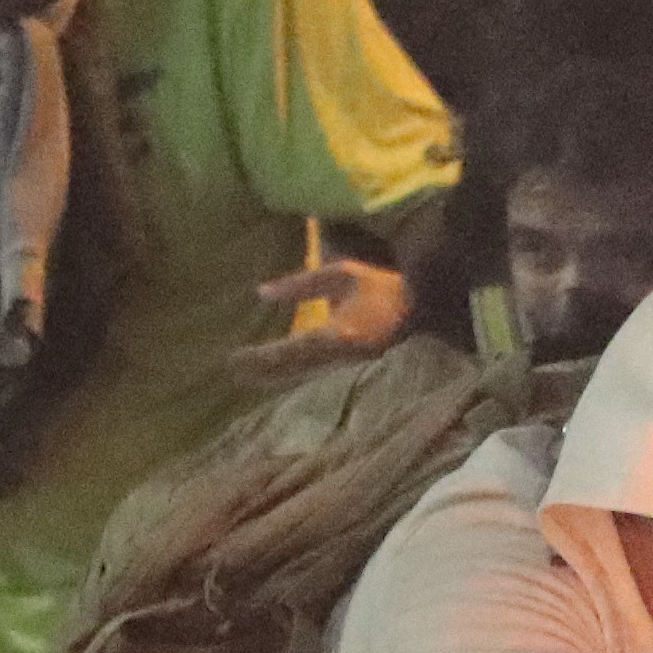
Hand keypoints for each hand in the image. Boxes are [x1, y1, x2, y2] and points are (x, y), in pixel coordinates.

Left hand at [233, 259, 411, 382]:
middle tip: (230, 372)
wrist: (423, 309)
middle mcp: (339, 357)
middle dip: (261, 372)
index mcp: (337, 334)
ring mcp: (347, 367)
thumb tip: (261, 292)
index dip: (260, 357)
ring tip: (245, 377)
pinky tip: (276, 375)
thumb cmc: (383, 287)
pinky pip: (313, 375)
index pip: (290, 349)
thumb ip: (302, 284)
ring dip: (273, 378)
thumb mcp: (343, 274)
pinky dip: (290, 375)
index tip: (232, 357)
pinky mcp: (350, 368)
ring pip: (301, 377)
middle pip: (292, 370)